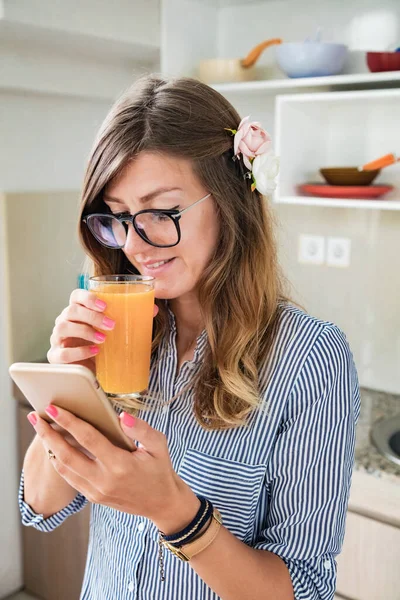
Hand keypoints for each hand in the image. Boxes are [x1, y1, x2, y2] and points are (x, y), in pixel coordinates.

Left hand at [28, 405, 199, 530]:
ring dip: (49, 447)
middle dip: (49, 434)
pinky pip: (70, 478)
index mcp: (120, 464)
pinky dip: (59, 462)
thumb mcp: (159, 445)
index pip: (88, 439)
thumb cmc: (160, 470)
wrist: (162, 504)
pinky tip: (54, 448)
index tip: (55, 408)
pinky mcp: (93, 497)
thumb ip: (142, 429)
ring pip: (64, 468)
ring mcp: (96, 491)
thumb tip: (121, 416)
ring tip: (41, 429)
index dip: (70, 422)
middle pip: (67, 455)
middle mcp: (104, 480)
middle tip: (35, 417)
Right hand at [47, 289, 158, 372]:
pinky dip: (78, 352)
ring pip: (63, 328)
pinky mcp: (56, 357)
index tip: (106, 305)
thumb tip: (153, 308)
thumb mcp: (115, 329)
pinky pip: (62, 352)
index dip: (88, 297)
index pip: (76, 296)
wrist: (91, 368)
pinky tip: (94, 352)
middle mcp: (65, 321)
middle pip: (70, 310)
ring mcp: (58, 339)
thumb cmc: (102, 343)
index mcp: (78, 310)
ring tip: (103, 339)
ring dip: (85, 332)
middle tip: (111, 325)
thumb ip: (132, 316)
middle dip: (91, 316)